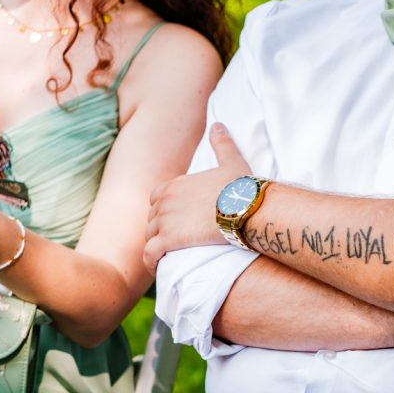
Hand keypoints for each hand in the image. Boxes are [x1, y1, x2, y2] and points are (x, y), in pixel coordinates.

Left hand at [143, 123, 251, 272]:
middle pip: (151, 218)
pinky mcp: (168, 241)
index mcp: (174, 184)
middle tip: (173, 241)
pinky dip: (150, 261)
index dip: (164, 210)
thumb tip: (218, 125)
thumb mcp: (231, 161)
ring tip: (167, 256)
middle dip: (159, 229)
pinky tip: (156, 267)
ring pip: (149, 236)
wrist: (244, 209)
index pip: (156, 198)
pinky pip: (149, 254)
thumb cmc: (240, 188)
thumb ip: (221, 143)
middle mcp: (164, 202)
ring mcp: (163, 221)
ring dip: (156, 245)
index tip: (176, 220)